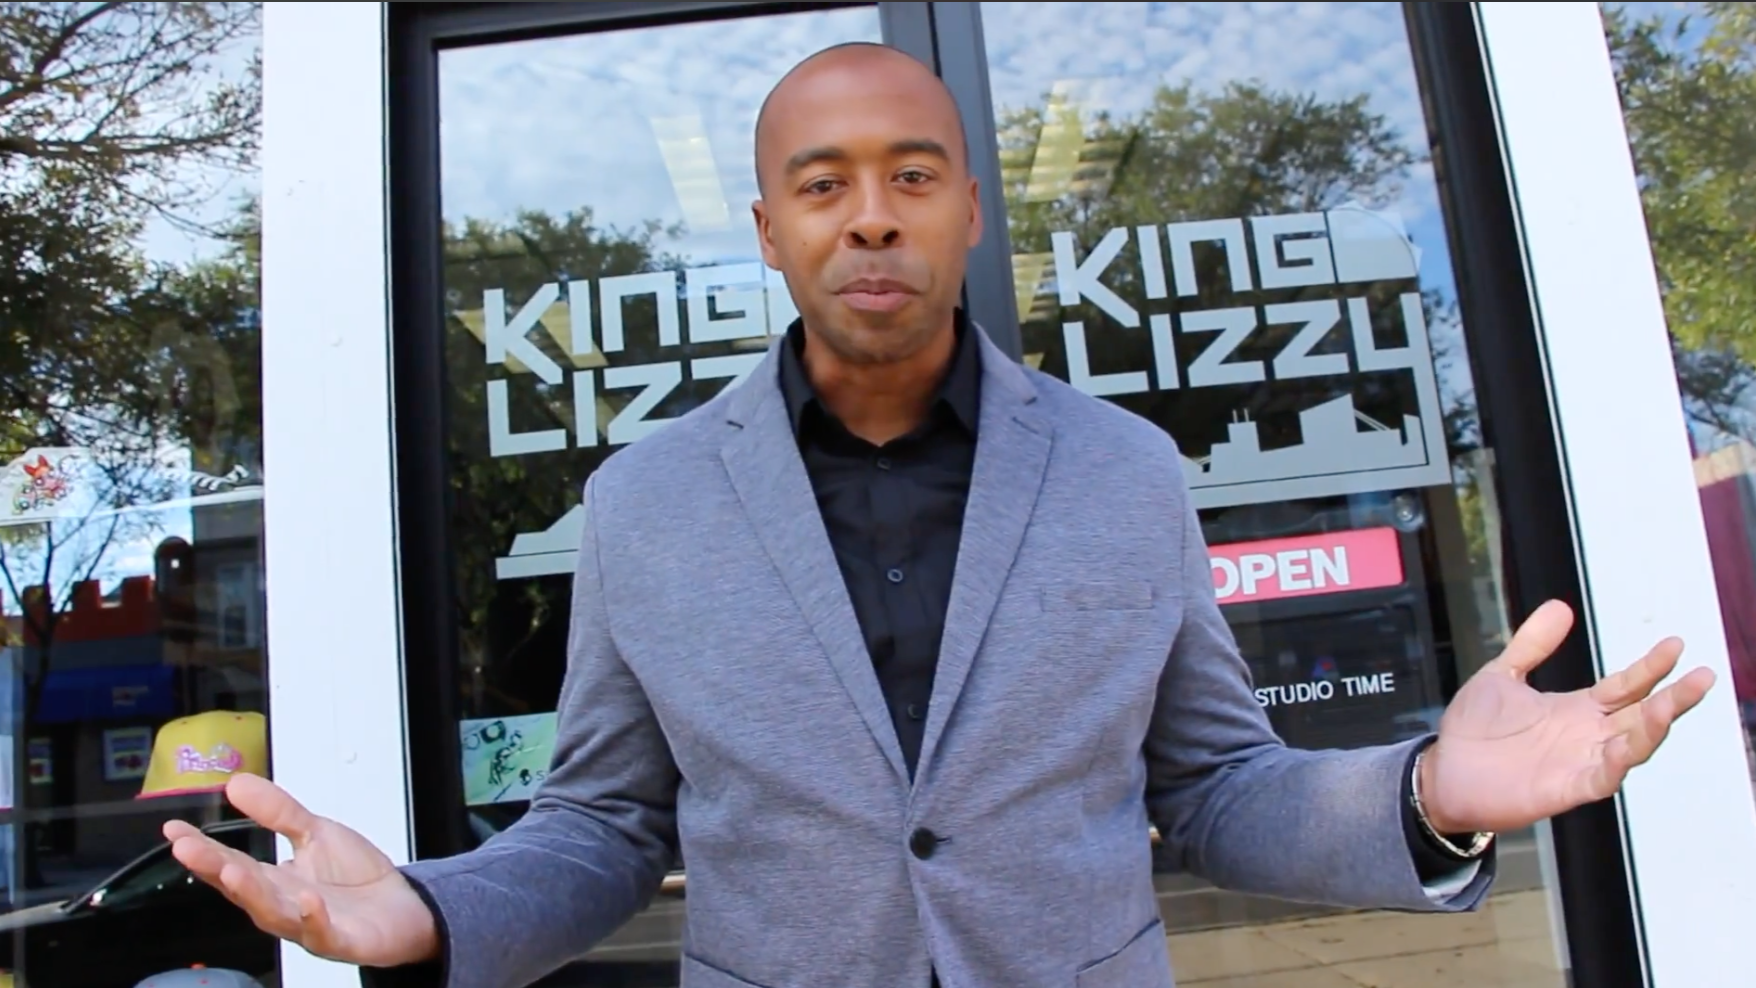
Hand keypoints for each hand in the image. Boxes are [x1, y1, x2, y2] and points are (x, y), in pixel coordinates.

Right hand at [167, 774, 438, 967]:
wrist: (406, 906)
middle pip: (244, 888)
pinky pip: (323, 933)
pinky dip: (312, 919)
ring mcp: (310, 925)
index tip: (175, 829)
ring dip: (252, 893)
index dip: (202, 848)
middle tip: (188, 848)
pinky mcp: (342, 940)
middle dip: (214, 868)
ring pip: (274, 913)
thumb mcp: (316, 833)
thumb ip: (277, 811)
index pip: (230, 863)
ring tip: (231, 871)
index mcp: (275, 881)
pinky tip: (306, 900)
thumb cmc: (358, 878)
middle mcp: (284, 906)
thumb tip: (236, 783)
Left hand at [1419, 599, 1715, 834]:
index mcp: (1576, 710)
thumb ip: (1532, 644)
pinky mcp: (1565, 789)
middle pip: (1641, 715)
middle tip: (1702, 676)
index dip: (1650, 668)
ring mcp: (1579, 763)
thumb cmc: (1473, 730)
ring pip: (1632, 747)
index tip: (1674, 645)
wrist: (1443, 770)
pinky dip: (1617, 763)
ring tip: (1672, 703)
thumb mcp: (1502, 674)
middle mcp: (1586, 736)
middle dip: (1673, 697)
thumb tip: (1560, 606)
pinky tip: (1627, 744)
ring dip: (1654, 727)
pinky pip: (1602, 778)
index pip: (1625, 687)